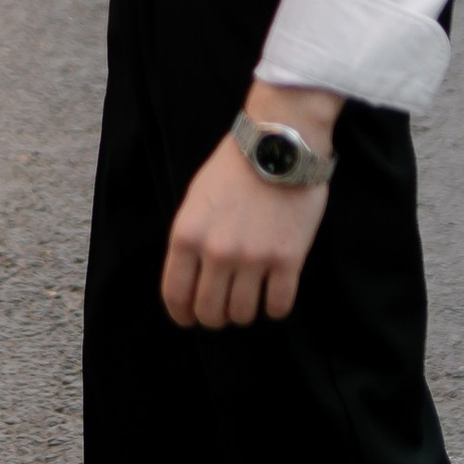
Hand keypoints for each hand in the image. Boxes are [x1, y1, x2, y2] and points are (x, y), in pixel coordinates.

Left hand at [160, 86, 341, 328]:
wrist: (279, 144)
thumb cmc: (235, 168)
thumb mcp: (196, 199)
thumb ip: (190, 239)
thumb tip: (189, 279)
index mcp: (187, 235)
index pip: (176, 295)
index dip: (182, 315)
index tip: (189, 319)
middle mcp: (216, 252)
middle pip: (210, 312)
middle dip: (215, 317)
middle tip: (224, 309)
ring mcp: (253, 258)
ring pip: (243, 314)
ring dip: (245, 312)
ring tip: (250, 298)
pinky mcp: (288, 260)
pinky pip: (278, 306)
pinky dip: (275, 308)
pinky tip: (275, 295)